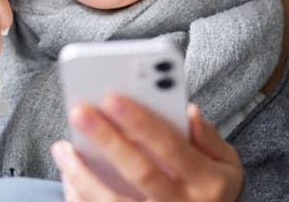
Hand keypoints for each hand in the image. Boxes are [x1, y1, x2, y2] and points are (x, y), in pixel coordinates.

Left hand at [51, 96, 242, 200]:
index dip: (141, 122)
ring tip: (61, 148)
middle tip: (79, 111)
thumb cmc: (212, 190)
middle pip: (140, 172)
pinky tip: (67, 175)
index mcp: (207, 182)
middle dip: (107, 140)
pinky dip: (79, 197)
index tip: (112, 97)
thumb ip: (209, 138)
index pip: (172, 147)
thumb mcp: (227, 165)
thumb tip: (188, 110)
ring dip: (83, 174)